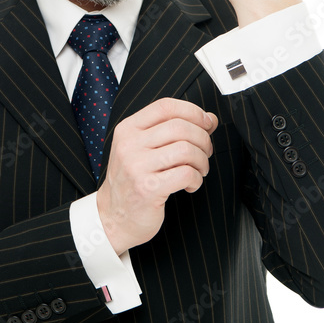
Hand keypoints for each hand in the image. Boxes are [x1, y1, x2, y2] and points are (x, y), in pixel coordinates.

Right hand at [95, 98, 216, 255]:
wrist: (113, 216)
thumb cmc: (132, 181)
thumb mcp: (143, 149)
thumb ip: (172, 131)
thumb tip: (210, 119)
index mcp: (128, 129)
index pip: (165, 106)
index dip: (193, 111)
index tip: (207, 123)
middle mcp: (129, 145)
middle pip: (180, 127)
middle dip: (203, 139)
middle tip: (205, 153)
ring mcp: (136, 166)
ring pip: (186, 149)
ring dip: (201, 161)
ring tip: (198, 170)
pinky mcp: (147, 189)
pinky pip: (186, 174)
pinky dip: (196, 179)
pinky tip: (190, 185)